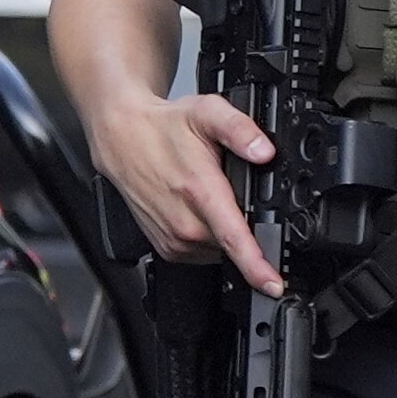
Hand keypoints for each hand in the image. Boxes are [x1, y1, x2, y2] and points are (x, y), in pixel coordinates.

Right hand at [82, 91, 283, 294]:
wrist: (122, 138)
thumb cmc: (164, 128)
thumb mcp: (207, 112)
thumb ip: (239, 129)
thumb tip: (264, 151)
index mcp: (199, 191)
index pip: (233, 239)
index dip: (257, 267)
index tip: (274, 285)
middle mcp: (184, 222)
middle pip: (233, 245)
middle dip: (248, 230)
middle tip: (236, 194)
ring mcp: (173, 238)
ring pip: (219, 250)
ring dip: (226, 232)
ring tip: (211, 198)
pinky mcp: (166, 247)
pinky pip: (202, 252)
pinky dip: (209, 236)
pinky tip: (200, 209)